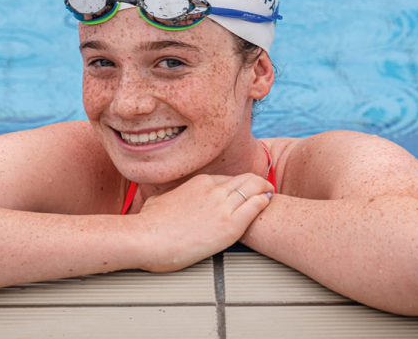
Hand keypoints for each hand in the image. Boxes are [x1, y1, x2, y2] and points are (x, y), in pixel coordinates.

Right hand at [135, 173, 272, 272]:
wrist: (146, 238)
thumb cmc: (148, 225)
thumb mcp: (159, 200)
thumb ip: (170, 198)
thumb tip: (163, 202)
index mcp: (199, 183)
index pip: (228, 179)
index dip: (239, 184)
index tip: (244, 189)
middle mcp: (213, 190)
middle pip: (245, 179)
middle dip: (257, 182)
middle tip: (265, 187)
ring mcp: (223, 206)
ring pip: (254, 188)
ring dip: (264, 189)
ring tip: (270, 193)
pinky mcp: (230, 225)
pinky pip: (256, 206)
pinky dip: (265, 202)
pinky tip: (269, 202)